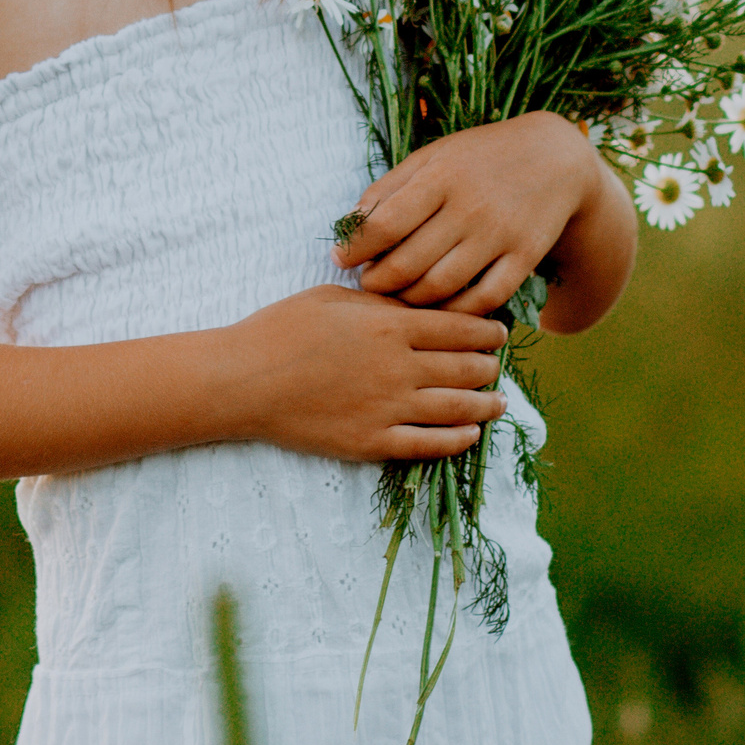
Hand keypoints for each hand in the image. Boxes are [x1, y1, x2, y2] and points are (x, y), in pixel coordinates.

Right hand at [226, 285, 506, 462]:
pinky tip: (471, 434)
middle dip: (489, 366)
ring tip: (499, 402)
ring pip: (456, 408)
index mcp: (389, 326)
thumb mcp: (334, 298)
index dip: (486, 331)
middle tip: (497, 366)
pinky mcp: (372, 442)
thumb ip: (382, 302)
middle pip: (464, 368)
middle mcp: (397, 368)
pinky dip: (457, 440)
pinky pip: (428, 445)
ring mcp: (387, 409)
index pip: (458, 328)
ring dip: (485, 404)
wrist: (243, 381)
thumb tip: (418, 303)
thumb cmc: (282, 329)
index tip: (500, 333)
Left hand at [334, 112, 597, 316]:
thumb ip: (389, 188)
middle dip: (377, 282)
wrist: (555, 158)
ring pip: (441, 287)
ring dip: (410, 301)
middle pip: (408, 263)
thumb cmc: (479, 158)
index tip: (341, 259)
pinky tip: (439, 307)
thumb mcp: (431, 158)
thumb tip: (350, 226)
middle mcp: (469, 207)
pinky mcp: (525, 257)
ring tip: (397, 297)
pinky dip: (455, 311)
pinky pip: (484, 299)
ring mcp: (499, 235)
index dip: (355, 248)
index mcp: (439, 178)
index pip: (384, 224)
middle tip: (368, 285)